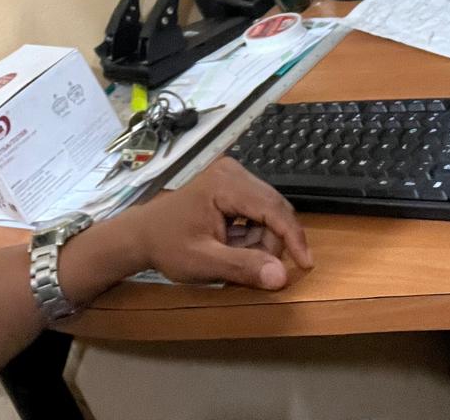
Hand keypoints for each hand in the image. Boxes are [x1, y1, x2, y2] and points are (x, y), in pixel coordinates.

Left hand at [130, 158, 311, 290]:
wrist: (143, 235)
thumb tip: (282, 276)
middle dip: (270, 243)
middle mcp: (233, 171)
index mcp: (225, 183)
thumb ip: (243, 268)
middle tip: (251, 269)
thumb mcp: (204, 263)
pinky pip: (258, 212)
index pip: (273, 208)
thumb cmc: (168, 246)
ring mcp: (232, 175)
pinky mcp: (231, 185)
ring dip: (260, 241)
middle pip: (273, 209)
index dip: (292, 237)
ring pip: (268, 213)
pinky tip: (232, 245)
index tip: (306, 265)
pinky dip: (252, 234)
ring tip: (232, 255)